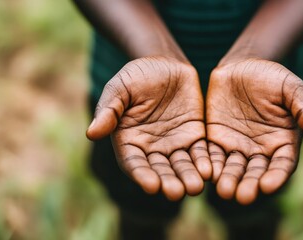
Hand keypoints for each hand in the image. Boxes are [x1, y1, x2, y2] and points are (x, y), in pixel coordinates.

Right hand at [86, 56, 211, 200]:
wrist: (165, 63)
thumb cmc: (137, 76)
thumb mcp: (119, 88)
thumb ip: (109, 110)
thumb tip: (91, 133)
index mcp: (130, 141)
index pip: (134, 163)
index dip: (142, 175)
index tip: (151, 186)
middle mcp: (152, 148)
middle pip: (160, 170)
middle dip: (168, 182)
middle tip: (176, 192)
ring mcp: (175, 144)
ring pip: (182, 166)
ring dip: (188, 177)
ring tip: (195, 187)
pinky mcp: (195, 136)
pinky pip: (201, 152)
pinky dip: (205, 162)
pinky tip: (210, 171)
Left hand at [206, 58, 302, 204]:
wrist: (241, 65)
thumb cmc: (271, 76)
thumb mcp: (291, 88)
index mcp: (283, 141)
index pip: (282, 164)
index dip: (276, 176)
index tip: (268, 186)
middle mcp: (260, 150)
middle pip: (256, 173)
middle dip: (250, 185)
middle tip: (243, 196)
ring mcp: (237, 146)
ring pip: (234, 169)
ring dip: (229, 180)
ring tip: (224, 191)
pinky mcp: (216, 140)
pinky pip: (213, 156)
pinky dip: (210, 165)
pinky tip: (207, 173)